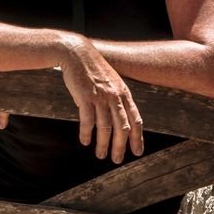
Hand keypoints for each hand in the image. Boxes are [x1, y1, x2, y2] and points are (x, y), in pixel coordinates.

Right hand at [57, 33, 143, 161]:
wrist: (76, 53)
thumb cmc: (91, 68)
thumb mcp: (110, 81)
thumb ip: (116, 96)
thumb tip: (117, 114)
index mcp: (124, 94)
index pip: (136, 120)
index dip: (138, 138)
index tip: (137, 152)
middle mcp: (115, 97)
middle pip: (122, 127)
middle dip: (120, 146)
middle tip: (117, 160)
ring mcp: (101, 97)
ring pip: (105, 127)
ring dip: (103, 144)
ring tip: (100, 155)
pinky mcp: (85, 97)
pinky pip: (88, 120)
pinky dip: (87, 133)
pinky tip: (85, 141)